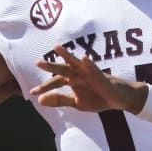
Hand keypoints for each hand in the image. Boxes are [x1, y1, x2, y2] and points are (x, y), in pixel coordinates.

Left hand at [30, 44, 147, 113]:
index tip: (32, 92)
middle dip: (51, 66)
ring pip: (76, 63)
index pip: (55, 82)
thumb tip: (40, 100)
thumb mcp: (77, 103)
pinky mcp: (101, 76)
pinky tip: (83, 58)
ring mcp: (89, 73)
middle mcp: (78, 74)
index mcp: (72, 80)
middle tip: (38, 62)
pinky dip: (89, 63)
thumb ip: (60, 100)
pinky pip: (94, 69)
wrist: (119, 99)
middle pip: (62, 69)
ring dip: (67, 55)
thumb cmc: (97, 97)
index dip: (44, 87)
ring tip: (57, 48)